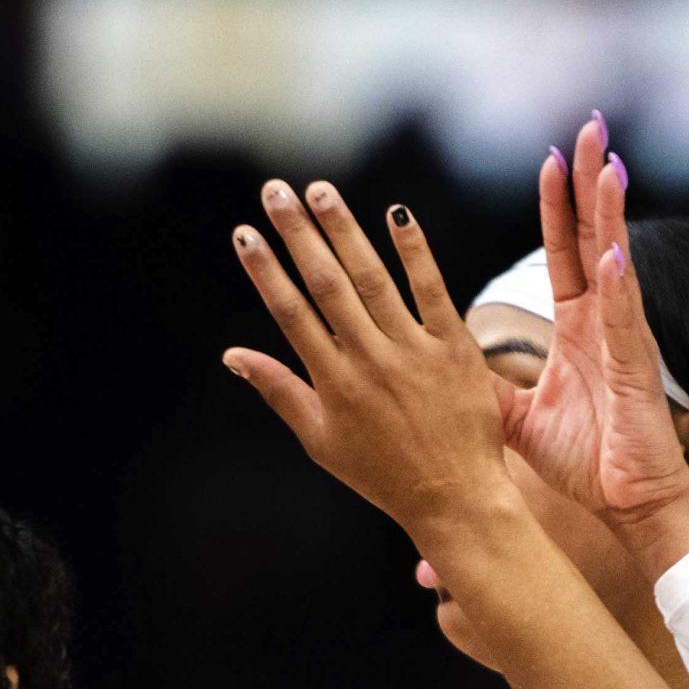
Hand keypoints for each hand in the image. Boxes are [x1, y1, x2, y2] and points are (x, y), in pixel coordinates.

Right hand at [226, 180, 515, 549]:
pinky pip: (431, 289)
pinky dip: (413, 252)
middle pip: (325, 285)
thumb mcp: (320, 440)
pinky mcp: (454, 347)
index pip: (290, 314)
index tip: (245, 233)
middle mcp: (368, 361)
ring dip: (343, 230)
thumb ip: (279, 389)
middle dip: (296, 234)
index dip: (265, 270)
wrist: (456, 498)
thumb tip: (232, 356)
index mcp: (332, 383)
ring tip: (320, 191)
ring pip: (371, 279)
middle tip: (275, 191)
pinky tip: (395, 215)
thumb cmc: (383, 473)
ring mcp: (412, 352)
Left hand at [500, 116, 688, 541]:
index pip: (565, 252)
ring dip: (609, 214)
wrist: (626, 504)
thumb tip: (445, 378)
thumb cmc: (585, 461)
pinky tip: (611, 251)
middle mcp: (603, 321)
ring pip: (616, 261)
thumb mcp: (520, 418)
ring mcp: (622, 339)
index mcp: (578, 327)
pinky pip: (625, 319)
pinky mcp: (634, 369)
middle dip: (591, 183)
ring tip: (607, 163)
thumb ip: (486, 388)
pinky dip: (618, 285)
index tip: (550, 159)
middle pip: (595, 237)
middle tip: (590, 128)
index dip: (558, 206)